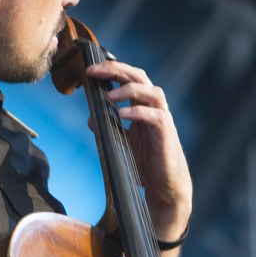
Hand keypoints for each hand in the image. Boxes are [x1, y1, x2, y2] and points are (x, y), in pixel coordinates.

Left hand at [85, 60, 192, 241]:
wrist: (164, 186)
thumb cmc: (145, 163)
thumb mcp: (120, 142)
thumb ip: (108, 127)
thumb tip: (91, 117)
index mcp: (142, 105)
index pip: (128, 78)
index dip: (111, 70)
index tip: (89, 70)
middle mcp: (153, 107)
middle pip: (139, 77)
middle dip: (117, 70)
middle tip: (95, 72)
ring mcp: (161, 118)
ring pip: (151, 92)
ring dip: (129, 90)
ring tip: (109, 96)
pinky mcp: (166, 133)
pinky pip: (155, 116)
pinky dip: (138, 112)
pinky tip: (122, 115)